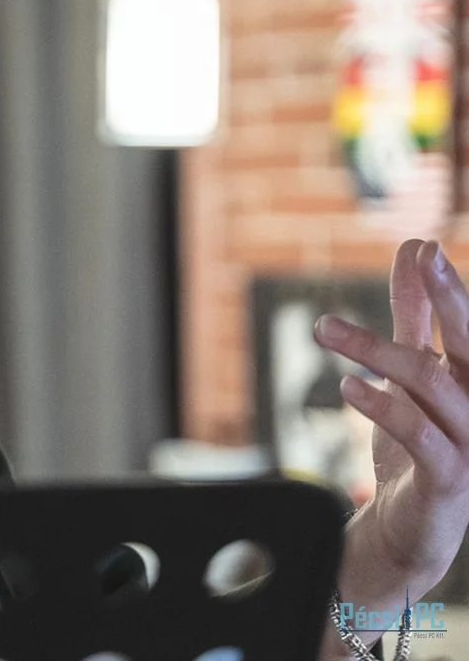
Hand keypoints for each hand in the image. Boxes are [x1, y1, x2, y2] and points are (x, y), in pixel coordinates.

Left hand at [313, 239, 468, 652]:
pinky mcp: (449, 482)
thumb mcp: (408, 371)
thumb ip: (413, 315)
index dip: (449, 288)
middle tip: (425, 258)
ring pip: (434, 386)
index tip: (422, 245)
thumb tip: (415, 247)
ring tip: (325, 329)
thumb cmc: (418, 444)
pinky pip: (421, 438)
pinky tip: (349, 388)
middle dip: (451, 300)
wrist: (407, 531)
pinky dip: (384, 408)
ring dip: (377, 351)